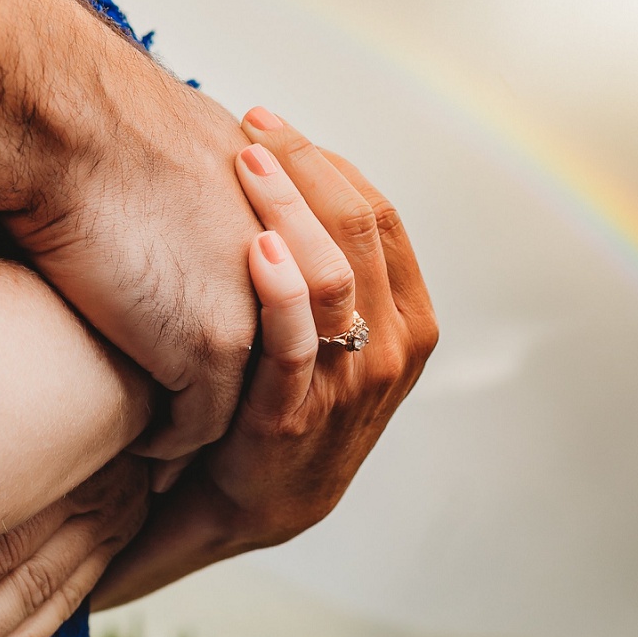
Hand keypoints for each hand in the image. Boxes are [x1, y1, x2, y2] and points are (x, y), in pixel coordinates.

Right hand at [9, 71, 263, 461]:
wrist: (74, 124)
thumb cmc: (99, 122)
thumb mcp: (187, 147)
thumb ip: (210, 186)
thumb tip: (189, 191)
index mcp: (283, 221)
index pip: (284, 309)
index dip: (253, 348)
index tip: (222, 378)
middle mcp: (284, 272)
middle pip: (278, 365)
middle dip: (249, 408)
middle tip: (219, 444)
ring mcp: (255, 316)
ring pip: (241, 411)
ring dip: (207, 441)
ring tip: (175, 463)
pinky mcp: (212, 351)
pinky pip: (192, 431)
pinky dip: (163, 447)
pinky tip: (135, 448)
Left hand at [92, 109, 435, 608]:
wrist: (232, 510)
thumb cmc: (267, 404)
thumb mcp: (317, 335)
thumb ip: (320, 263)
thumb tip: (273, 153)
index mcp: (405, 322)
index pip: (380, 217)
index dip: (328, 163)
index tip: (270, 126)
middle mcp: (389, 354)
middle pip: (362, 230)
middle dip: (306, 169)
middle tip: (249, 125)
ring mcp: (347, 393)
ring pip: (336, 276)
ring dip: (290, 209)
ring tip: (244, 159)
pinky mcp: (292, 424)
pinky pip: (297, 346)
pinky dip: (280, 293)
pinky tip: (254, 247)